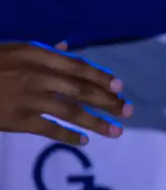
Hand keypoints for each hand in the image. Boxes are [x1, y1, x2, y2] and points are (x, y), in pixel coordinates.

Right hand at [0, 42, 132, 142]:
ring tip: (116, 131)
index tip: (120, 87)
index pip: (79, 68)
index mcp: (38, 57)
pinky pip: (49, 130)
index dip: (101, 78)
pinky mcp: (18, 121)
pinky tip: (83, 141)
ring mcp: (29, 100)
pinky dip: (68, 136)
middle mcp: (39, 77)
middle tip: (128, 111)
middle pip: (82, 91)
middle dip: (108, 102)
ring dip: (97, 123)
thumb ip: (41, 51)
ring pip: (71, 112)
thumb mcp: (13, 49)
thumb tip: (64, 48)